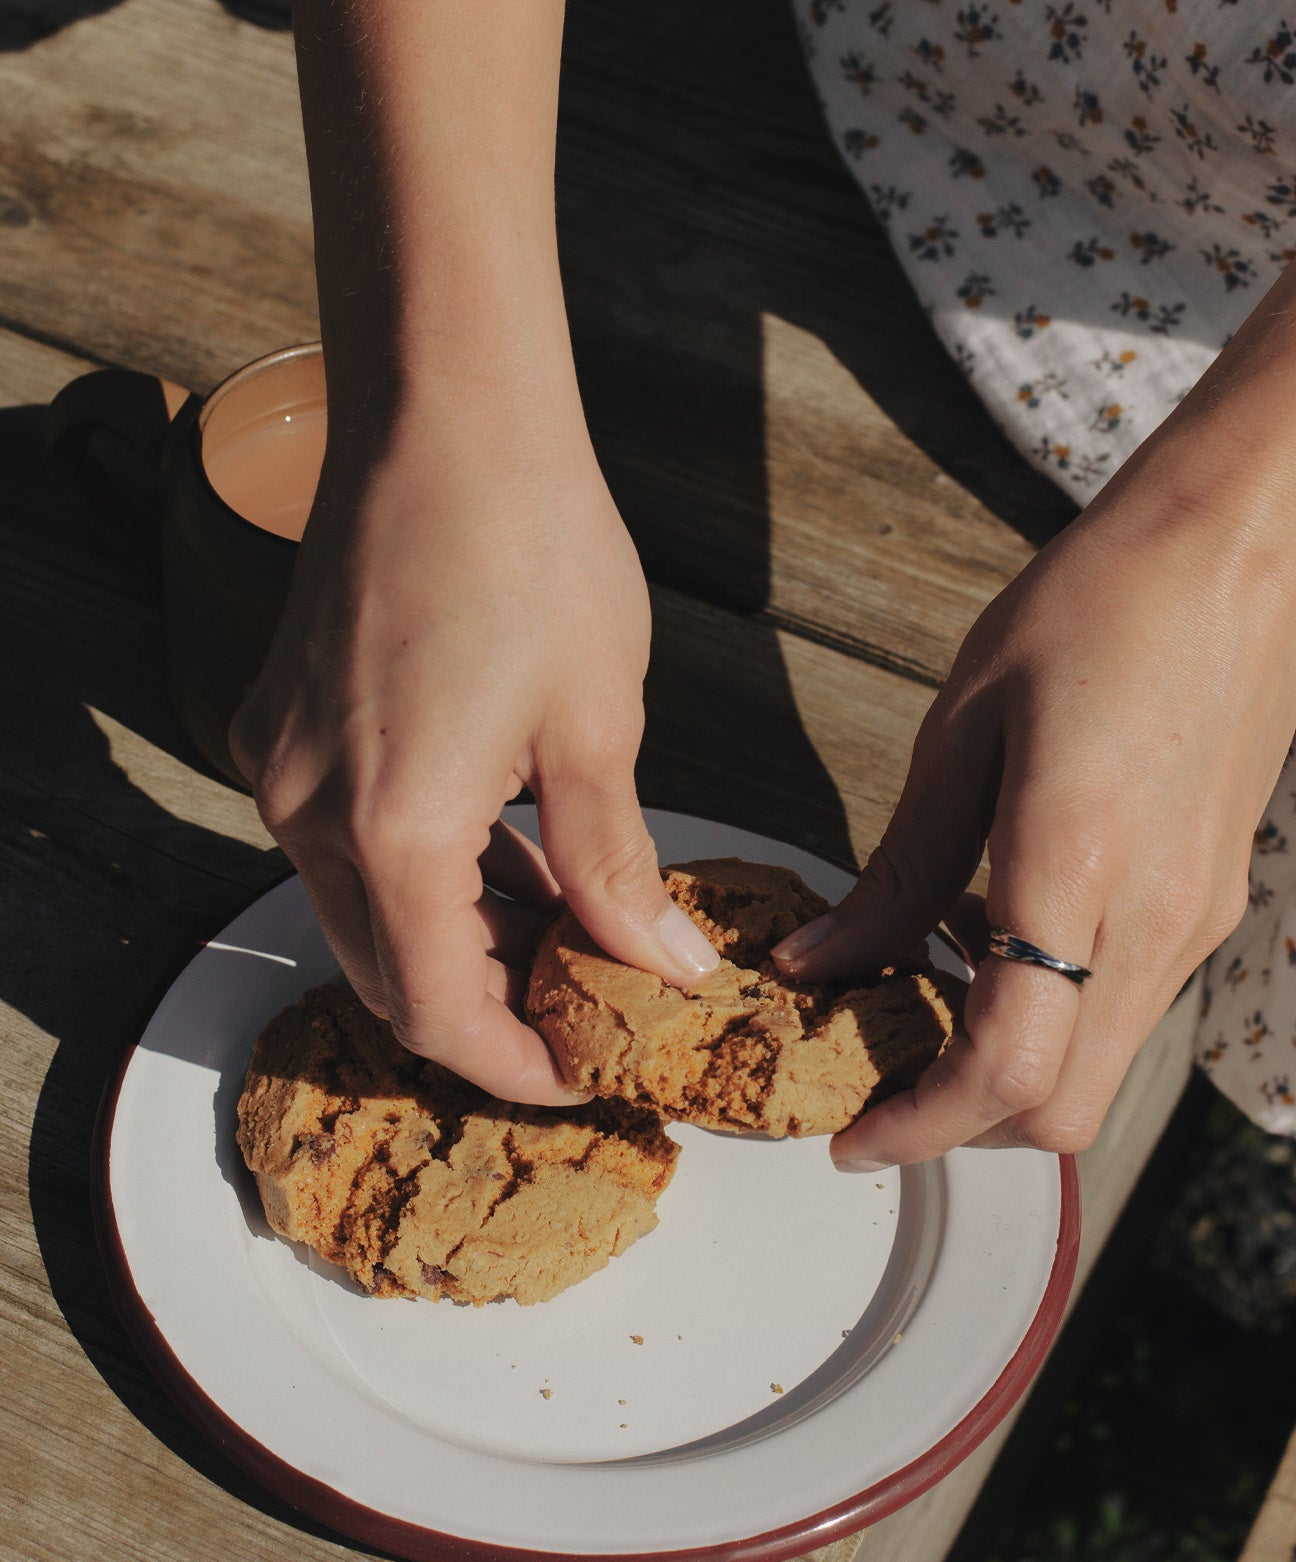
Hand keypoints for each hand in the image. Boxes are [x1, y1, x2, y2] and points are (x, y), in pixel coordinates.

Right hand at [230, 422, 717, 1104]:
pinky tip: (509, 864)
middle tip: (586, 1012)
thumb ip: (617, 868)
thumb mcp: (599, 728)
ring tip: (564, 942)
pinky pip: (348, 844)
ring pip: (366, 915)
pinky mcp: (283, 723)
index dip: (517, 1064)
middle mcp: (310, 810)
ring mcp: (283, 764)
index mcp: (394, 830)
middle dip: (489, 1012)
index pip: (442, 1013)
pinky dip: (423, 876)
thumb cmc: (535, 546)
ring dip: (457, 944)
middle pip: (391, 975)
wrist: (448, 409)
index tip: (587, 1073)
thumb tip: (666, 965)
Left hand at [773, 475, 1295, 1164]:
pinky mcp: (1212, 903)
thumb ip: (898, 869)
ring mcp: (1197, 920)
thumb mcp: (964, 728)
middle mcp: (1155, 920)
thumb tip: (817, 963)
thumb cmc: (1095, 609)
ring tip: (922, 997)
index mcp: (1079, 865)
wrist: (1245, 549)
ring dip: (1004, 1072)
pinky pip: (1123, 1009)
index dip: (920, 1128)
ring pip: (1098, 1071)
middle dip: (959, 1124)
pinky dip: (1050, 1016)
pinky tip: (995, 934)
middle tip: (876, 1079)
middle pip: (1060, 1107)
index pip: (1007, 1066)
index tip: (851, 1137)